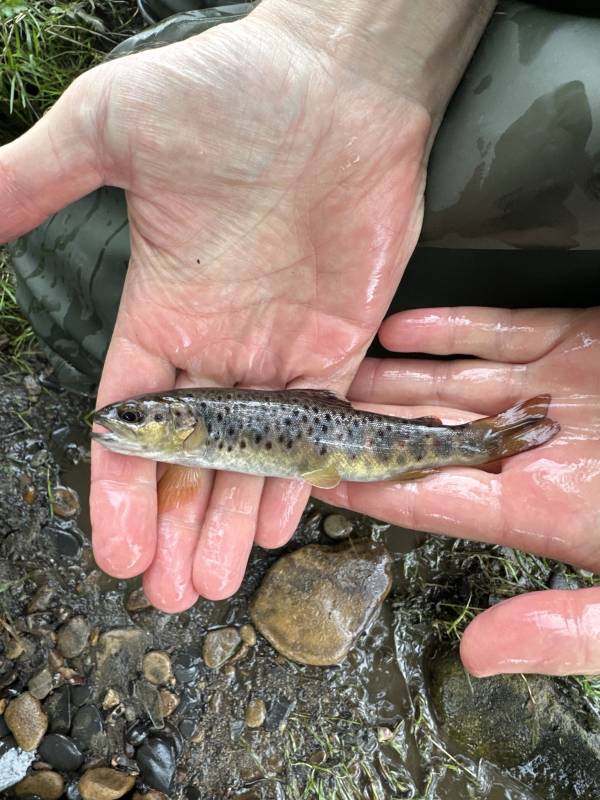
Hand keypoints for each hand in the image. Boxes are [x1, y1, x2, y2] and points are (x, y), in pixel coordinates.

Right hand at [0, 8, 435, 609]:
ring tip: (216, 585)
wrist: (335, 81)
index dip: (120, 486)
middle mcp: (219, 343)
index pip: (131, 421)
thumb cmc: (227, 92)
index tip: (117, 546)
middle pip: (191, 458)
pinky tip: (280, 525)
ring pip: (252, 458)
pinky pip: (320, 428)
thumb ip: (36, 181)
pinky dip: (302, 476)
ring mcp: (281, 350)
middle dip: (179, 526)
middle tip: (172, 595)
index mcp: (161, 309)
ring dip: (233, 522)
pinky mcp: (341, 344)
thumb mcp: (109, 130)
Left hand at [315, 306, 599, 675]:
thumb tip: (479, 655)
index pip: (432, 497)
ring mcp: (550, 391)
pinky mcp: (575, 341)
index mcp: (539, 506)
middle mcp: (534, 449)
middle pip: (429, 433)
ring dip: (395, 375)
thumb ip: (566, 630)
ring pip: (452, 380)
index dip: (371, 487)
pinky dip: (452, 329)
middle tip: (310, 411)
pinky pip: (501, 331)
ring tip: (339, 367)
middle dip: (369, 423)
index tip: (317, 477)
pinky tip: (403, 329)